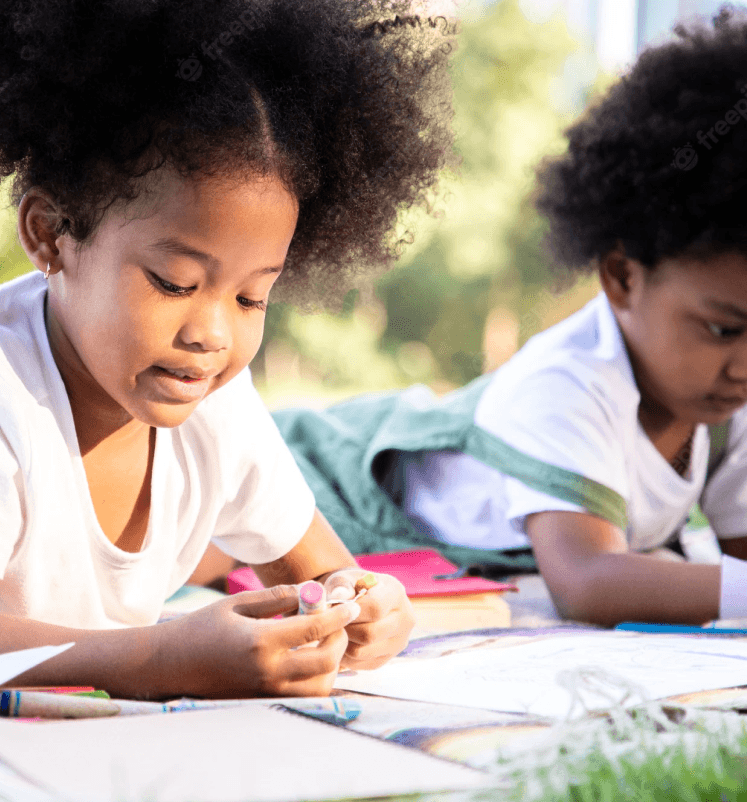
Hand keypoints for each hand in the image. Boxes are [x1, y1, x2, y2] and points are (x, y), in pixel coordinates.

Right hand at [153, 585, 360, 697]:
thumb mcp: (236, 604)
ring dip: (332, 664)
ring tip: (325, 642)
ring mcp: (266, 692)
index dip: (338, 616)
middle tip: (338, 624)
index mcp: (260, 642)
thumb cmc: (201, 628)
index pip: (314, 630)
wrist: (169, 666)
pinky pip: (304, 696)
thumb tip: (310, 592)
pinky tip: (311, 660)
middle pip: (325, 662)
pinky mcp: (263, 702)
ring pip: (319, 686)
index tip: (351, 606)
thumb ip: (275, 598)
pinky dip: (317, 680)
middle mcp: (267, 672)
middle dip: (340, 641)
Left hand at [324, 570, 414, 669]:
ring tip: (335, 632)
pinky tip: (341, 642)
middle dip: (345, 630)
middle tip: (332, 624)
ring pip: (363, 652)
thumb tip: (339, 596)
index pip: (375, 608)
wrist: (363, 598)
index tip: (335, 610)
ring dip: (343, 644)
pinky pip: (362, 664)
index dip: (350, 612)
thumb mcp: (345, 578)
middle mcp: (405, 618)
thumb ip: (341, 585)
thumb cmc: (352, 586)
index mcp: (396, 593)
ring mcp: (399, 640)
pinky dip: (346, 656)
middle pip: (370, 634)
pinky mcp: (389, 657)